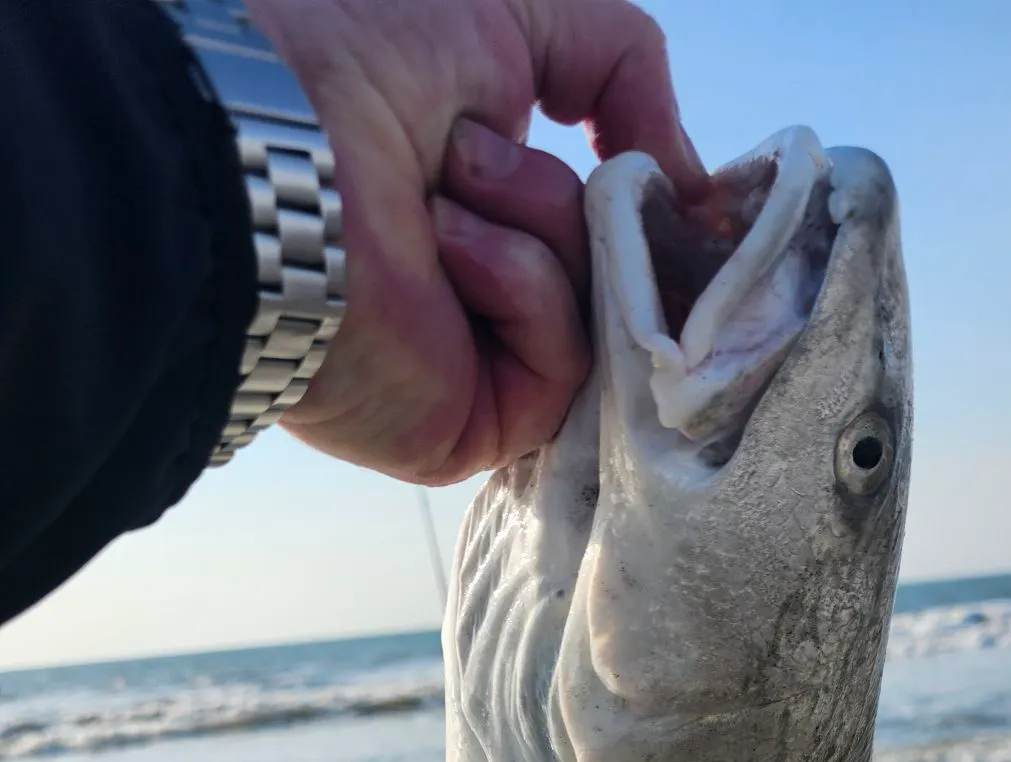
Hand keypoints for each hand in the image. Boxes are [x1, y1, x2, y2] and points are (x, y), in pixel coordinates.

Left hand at [242, 0, 705, 482]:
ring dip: (537, 225)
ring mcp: (478, 368)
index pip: (599, 230)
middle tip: (482, 158)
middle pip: (615, 272)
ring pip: (602, 313)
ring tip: (444, 191)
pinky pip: (568, 364)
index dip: (638, 203)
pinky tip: (448, 252)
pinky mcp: (476, 428)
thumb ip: (622, 61)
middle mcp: (477, 294)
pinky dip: (525, 289)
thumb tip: (691, 181)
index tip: (664, 179)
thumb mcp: (519, 10)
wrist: (276, 149)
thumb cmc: (357, 62)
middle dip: (574, 200)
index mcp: (477, 209)